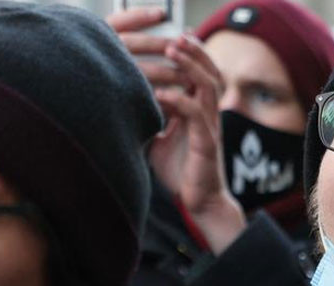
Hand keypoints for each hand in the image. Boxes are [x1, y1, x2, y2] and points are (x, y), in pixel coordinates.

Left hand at [107, 12, 245, 252]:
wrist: (199, 202)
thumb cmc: (181, 170)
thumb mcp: (160, 138)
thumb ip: (151, 119)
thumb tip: (124, 106)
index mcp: (198, 110)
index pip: (199, 73)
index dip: (190, 54)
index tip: (172, 36)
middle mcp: (207, 114)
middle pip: (209, 71)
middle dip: (193, 51)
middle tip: (176, 35)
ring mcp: (209, 127)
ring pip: (207, 86)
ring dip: (191, 66)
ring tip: (174, 50)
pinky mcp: (207, 143)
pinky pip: (196, 116)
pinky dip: (179, 101)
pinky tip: (162, 95)